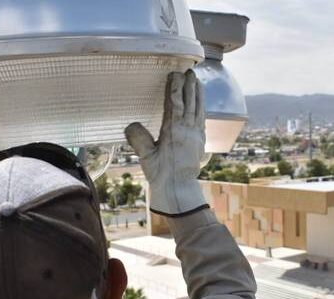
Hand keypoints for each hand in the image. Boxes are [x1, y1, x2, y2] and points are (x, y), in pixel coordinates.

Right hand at [125, 70, 207, 216]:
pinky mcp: (200, 143)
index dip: (175, 87)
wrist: (179, 191)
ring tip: (199, 82)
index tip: (175, 74)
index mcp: (173, 131)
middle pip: (190, 102)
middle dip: (190, 86)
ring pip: (199, 110)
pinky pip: (202, 120)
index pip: (175, 103)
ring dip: (199, 94)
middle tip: (190, 71)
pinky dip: (202, 109)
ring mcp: (196, 136)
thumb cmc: (161, 175)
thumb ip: (138, 139)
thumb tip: (130, 125)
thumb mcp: (146, 157)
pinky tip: (201, 105)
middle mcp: (187, 130)